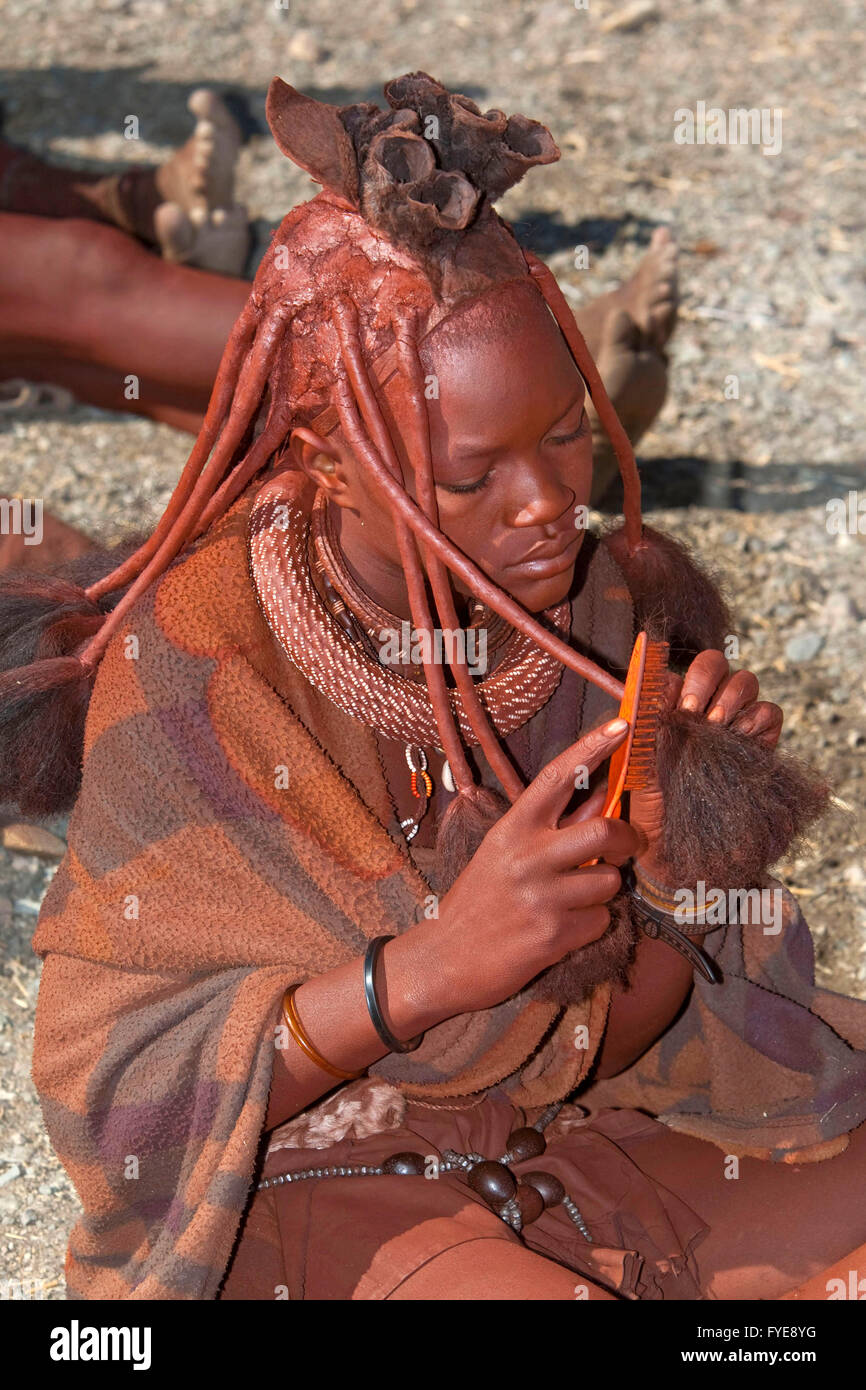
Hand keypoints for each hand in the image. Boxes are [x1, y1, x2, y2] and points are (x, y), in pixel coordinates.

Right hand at [420, 719, 641, 1017]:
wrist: (444, 959)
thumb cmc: (479, 902)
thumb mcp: (504, 854)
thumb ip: (554, 828)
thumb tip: (604, 798)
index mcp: (511, 829)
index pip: (557, 777)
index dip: (592, 748)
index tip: (622, 726)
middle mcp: (526, 857)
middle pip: (604, 830)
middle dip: (627, 839)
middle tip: (626, 846)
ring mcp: (540, 897)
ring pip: (610, 881)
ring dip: (603, 892)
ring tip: (572, 901)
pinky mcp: (552, 935)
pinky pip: (601, 920)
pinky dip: (591, 925)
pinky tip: (562, 929)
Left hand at [629, 648, 783, 881]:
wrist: (684, 854)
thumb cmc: (652, 815)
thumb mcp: (638, 774)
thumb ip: (642, 736)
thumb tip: (646, 699)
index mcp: (667, 713)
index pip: (674, 675)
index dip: (675, 681)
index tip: (675, 703)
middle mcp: (700, 712)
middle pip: (713, 665)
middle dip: (705, 680)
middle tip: (696, 711)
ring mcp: (732, 724)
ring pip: (743, 682)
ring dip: (731, 697)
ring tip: (717, 725)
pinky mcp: (759, 742)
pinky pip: (768, 712)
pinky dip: (757, 718)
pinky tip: (741, 737)